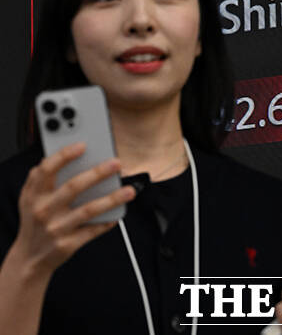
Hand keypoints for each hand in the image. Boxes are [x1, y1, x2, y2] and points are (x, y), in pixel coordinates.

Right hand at [10, 142, 135, 278]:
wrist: (29, 259)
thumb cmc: (35, 221)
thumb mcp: (29, 198)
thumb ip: (41, 176)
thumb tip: (67, 154)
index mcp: (34, 195)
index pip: (47, 169)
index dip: (64, 155)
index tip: (83, 145)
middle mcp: (44, 210)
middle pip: (73, 187)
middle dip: (97, 173)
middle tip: (117, 163)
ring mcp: (56, 228)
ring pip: (88, 210)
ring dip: (111, 199)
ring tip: (129, 190)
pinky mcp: (67, 245)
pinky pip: (92, 230)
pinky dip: (107, 221)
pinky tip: (118, 213)